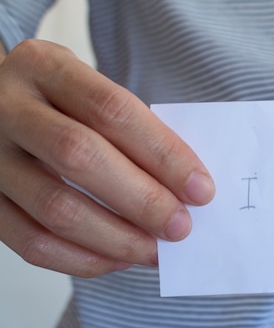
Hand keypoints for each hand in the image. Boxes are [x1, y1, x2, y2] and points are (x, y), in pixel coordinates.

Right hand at [0, 40, 213, 276]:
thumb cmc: (62, 103)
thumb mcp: (91, 90)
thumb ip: (132, 129)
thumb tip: (186, 187)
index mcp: (45, 68)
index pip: (112, 110)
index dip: (163, 153)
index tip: (201, 189)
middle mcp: (8, 108)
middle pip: (80, 156)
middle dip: (143, 200)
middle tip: (181, 227)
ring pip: (55, 208)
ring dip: (117, 238)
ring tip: (155, 251)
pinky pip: (31, 243)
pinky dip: (83, 259)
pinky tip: (118, 259)